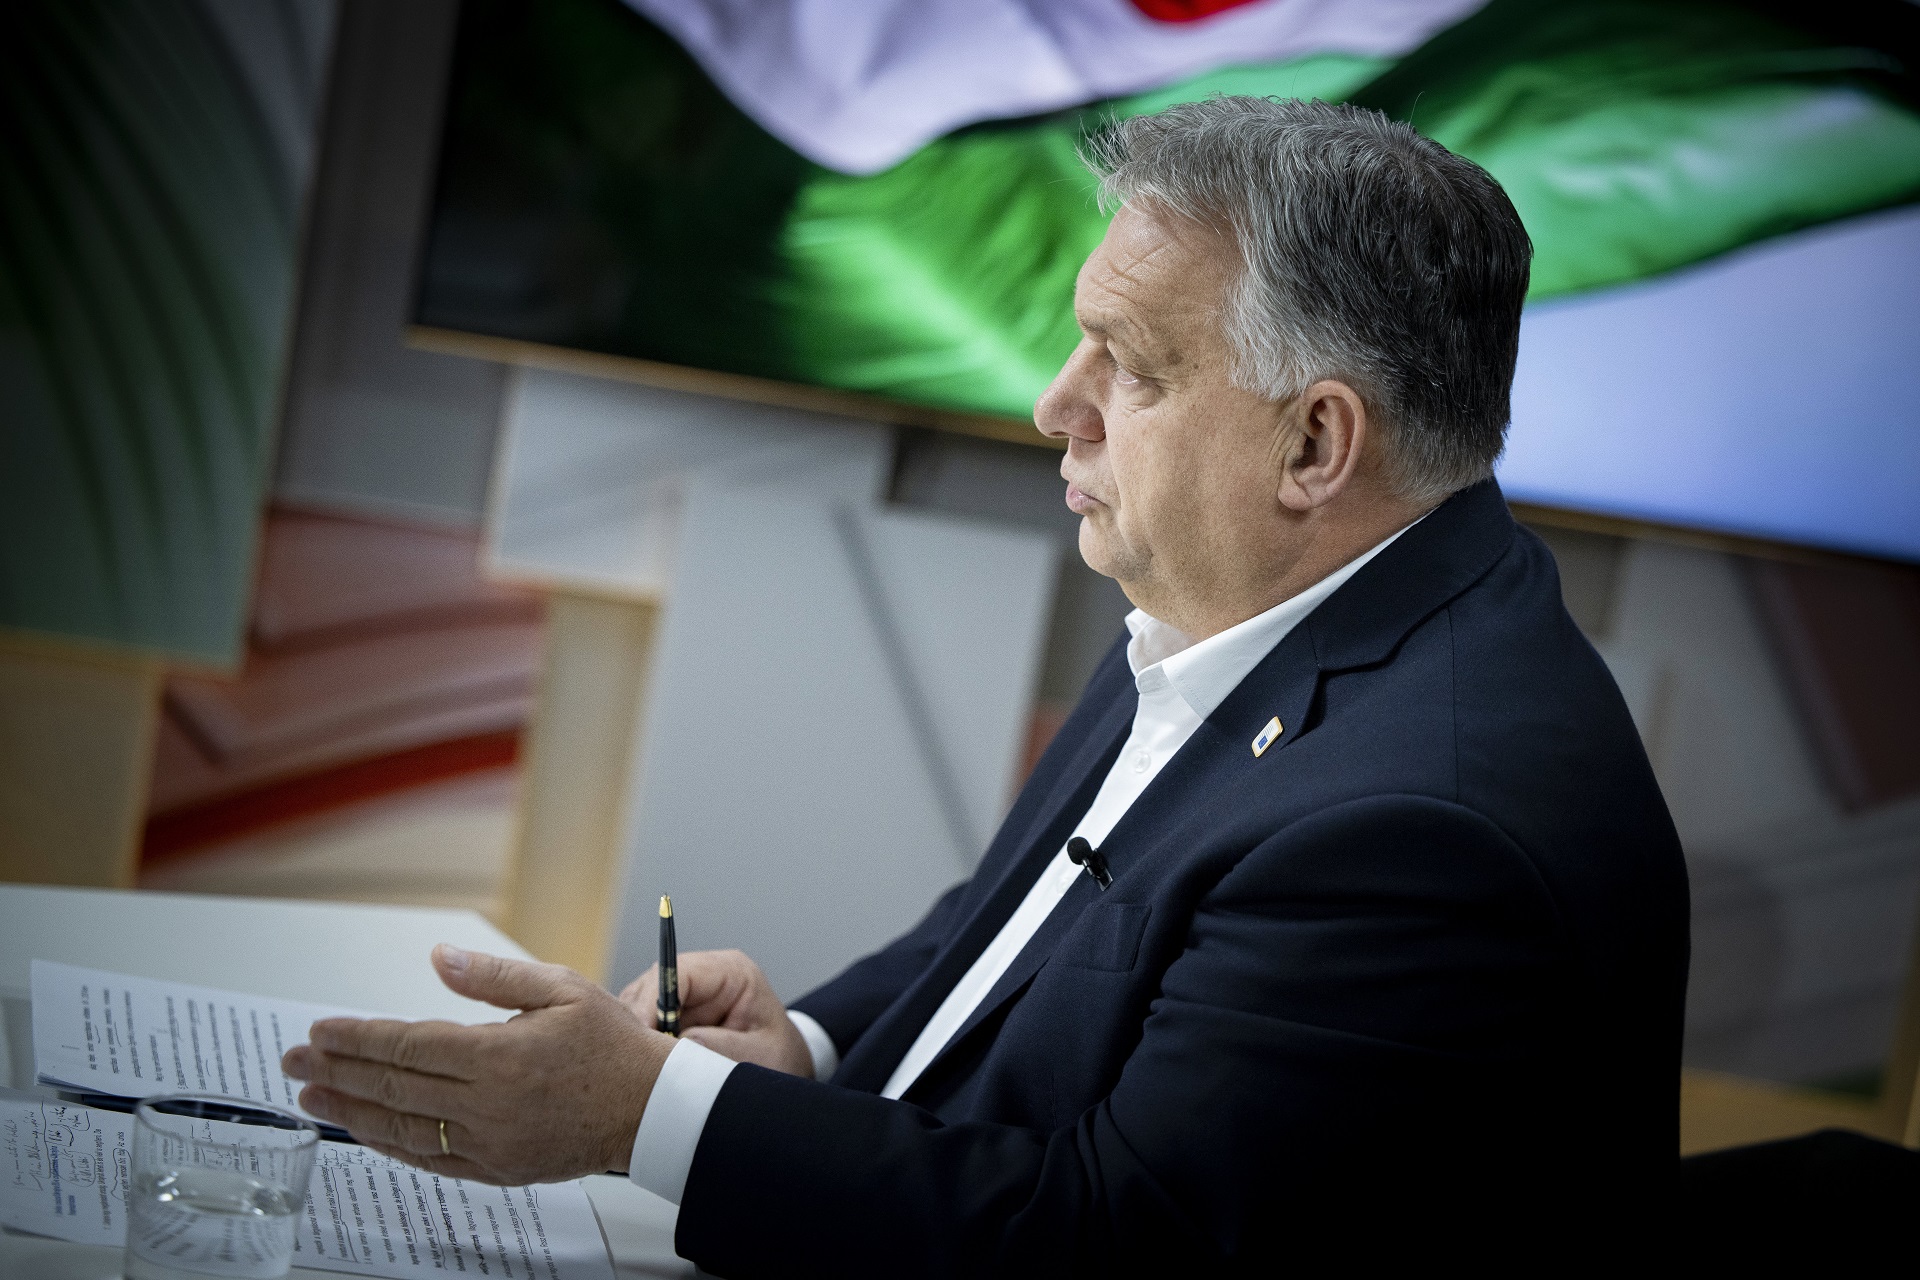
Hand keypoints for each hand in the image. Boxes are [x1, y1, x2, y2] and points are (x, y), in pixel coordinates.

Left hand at [282, 944, 672, 1184]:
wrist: (651, 1110)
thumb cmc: (612, 1046)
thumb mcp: (561, 989)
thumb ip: (493, 977)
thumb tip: (440, 957)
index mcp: (501, 1056)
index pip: (408, 1045)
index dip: (357, 1037)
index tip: (320, 1029)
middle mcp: (488, 1105)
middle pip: (393, 1086)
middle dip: (335, 1071)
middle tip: (293, 1060)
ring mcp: (489, 1143)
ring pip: (401, 1129)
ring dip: (349, 1111)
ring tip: (311, 1096)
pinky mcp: (497, 1169)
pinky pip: (428, 1161)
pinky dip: (389, 1144)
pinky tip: (364, 1130)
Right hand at [619, 949, 812, 1076]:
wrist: (785, 1068)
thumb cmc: (780, 1059)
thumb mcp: (760, 1056)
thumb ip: (724, 1048)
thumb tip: (680, 1043)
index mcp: (731, 972)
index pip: (679, 972)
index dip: (653, 1000)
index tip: (642, 1032)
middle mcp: (703, 976)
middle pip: (651, 985)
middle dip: (640, 1020)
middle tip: (636, 1055)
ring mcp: (685, 994)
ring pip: (640, 1004)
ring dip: (637, 1034)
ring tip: (641, 1064)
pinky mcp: (672, 1014)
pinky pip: (642, 1023)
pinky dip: (639, 1043)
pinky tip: (643, 1065)